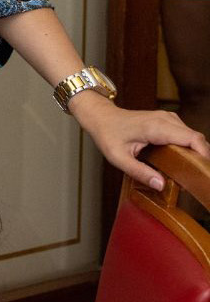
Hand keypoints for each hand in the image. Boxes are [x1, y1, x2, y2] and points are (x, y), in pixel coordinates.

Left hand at [71, 92, 209, 190]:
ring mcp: (168, 118)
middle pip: (197, 138)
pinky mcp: (168, 120)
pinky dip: (188, 147)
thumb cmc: (107, 134)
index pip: (192, 139)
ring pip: (193, 136)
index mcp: (156, 127)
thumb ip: (139, 172)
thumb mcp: (118, 158)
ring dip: (195, 153)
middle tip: (197, 178)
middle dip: (201, 158)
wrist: (101, 117)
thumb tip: (161, 185)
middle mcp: (166, 119)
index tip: (204, 172)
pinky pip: (186, 134)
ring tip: (189, 172)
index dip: (204, 155)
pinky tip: (181, 161)